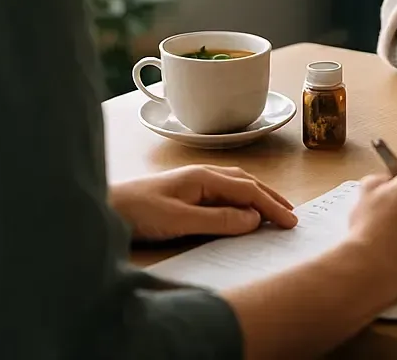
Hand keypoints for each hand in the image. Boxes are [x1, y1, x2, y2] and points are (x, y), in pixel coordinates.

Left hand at [111, 165, 296, 241]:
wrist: (104, 207)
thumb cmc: (138, 212)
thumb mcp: (179, 221)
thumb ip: (217, 220)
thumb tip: (253, 219)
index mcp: (205, 177)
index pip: (248, 190)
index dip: (271, 206)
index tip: (290, 222)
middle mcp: (204, 174)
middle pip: (247, 182)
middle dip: (271, 198)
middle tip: (292, 215)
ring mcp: (195, 181)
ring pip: (237, 184)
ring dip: (259, 196)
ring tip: (275, 210)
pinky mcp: (186, 191)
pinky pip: (225, 191)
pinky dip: (242, 198)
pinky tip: (243, 208)